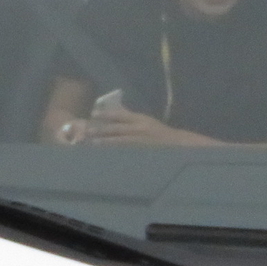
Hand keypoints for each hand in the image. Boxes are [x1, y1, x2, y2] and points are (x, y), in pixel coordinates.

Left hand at [84, 105, 210, 146]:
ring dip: (105, 142)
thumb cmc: (159, 133)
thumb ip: (130, 117)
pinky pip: (126, 152)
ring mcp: (141, 142)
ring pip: (119, 141)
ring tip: (92, 143)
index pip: (121, 115)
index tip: (93, 114)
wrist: (178, 144)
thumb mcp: (146, 121)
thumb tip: (114, 110)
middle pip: (117, 128)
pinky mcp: (142, 153)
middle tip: (87, 130)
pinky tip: (106, 155)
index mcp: (140, 119)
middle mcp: (140, 129)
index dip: (106, 114)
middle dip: (102, 129)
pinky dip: (115, 152)